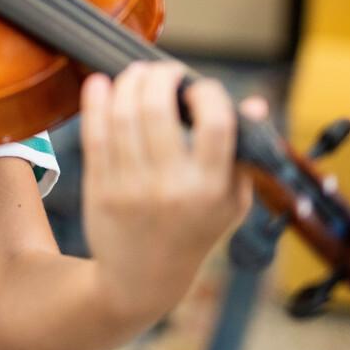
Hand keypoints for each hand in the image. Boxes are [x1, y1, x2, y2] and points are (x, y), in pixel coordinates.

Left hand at [79, 61, 266, 321]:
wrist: (142, 279)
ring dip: (127, 82)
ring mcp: (131, 186)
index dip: (207, 92)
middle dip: (158, 76)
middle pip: (156, 108)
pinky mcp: (100, 187)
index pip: (215, 123)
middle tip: (162, 71)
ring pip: (122, 115)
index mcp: (211, 187)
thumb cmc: (194, 230)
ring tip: (136, 75)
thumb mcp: (232, 201)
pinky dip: (95, 101)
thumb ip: (244, 154)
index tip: (200, 87)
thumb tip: (256, 103)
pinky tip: (100, 83)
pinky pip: (94, 133)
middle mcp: (170, 186)